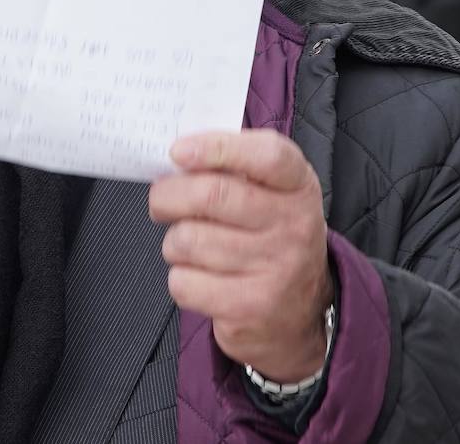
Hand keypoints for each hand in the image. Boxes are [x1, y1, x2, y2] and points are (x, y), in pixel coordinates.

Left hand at [149, 129, 332, 381]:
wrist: (297, 311)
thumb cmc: (267, 236)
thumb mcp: (270, 192)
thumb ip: (231, 167)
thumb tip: (175, 156)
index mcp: (298, 185)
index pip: (267, 155)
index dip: (217, 147)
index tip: (178, 151)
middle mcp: (293, 225)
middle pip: (211, 195)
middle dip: (168, 196)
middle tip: (161, 201)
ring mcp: (275, 269)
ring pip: (188, 240)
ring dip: (174, 242)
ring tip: (189, 245)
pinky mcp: (250, 306)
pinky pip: (184, 282)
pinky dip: (180, 278)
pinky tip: (200, 277)